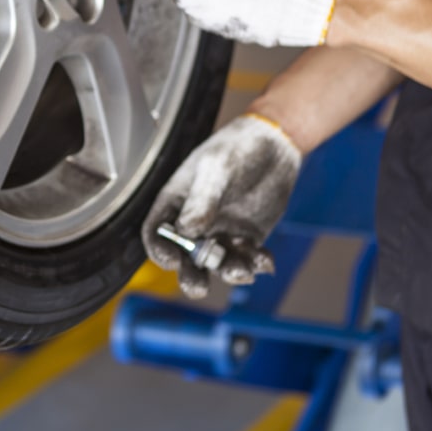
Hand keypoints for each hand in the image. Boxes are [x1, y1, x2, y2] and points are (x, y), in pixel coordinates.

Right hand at [142, 114, 301, 297]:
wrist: (274, 143)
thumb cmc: (235, 149)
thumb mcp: (215, 169)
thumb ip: (202, 200)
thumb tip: (187, 231)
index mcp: (176, 203)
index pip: (157, 232)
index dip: (159, 249)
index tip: (171, 260)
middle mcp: (195, 222)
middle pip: (185, 257)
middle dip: (190, 275)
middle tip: (198, 287)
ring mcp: (221, 232)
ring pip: (218, 263)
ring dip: (228, 272)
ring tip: (243, 270)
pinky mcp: (247, 238)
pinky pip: (247, 259)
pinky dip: (256, 264)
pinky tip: (265, 261)